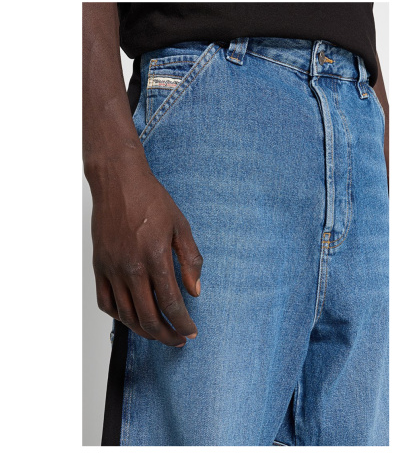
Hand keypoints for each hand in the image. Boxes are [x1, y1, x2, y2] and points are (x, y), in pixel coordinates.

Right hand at [89, 158, 202, 346]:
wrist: (119, 183)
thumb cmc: (151, 201)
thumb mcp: (181, 226)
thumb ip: (191, 260)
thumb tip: (196, 291)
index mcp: (155, 256)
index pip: (171, 303)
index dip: (183, 323)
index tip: (191, 332)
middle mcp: (131, 267)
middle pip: (148, 316)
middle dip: (166, 334)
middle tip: (178, 339)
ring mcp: (112, 268)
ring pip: (126, 314)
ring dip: (144, 331)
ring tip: (159, 333)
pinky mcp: (99, 266)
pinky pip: (105, 302)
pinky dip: (119, 317)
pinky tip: (132, 318)